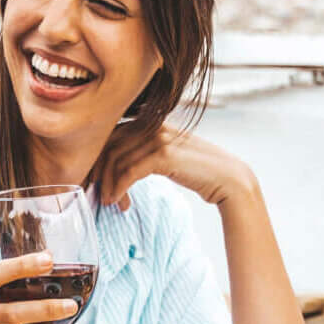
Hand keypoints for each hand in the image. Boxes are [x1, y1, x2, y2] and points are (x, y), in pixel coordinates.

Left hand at [94, 124, 257, 210]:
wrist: (227, 178)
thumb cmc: (197, 171)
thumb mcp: (168, 155)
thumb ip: (145, 152)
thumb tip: (119, 166)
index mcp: (152, 121)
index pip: (112, 134)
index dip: (99, 157)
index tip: (97, 180)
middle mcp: (153, 125)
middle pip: (109, 145)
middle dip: (99, 171)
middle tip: (98, 193)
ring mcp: (159, 138)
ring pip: (116, 160)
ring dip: (109, 185)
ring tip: (110, 203)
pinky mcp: (164, 155)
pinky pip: (129, 172)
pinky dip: (119, 189)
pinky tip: (119, 202)